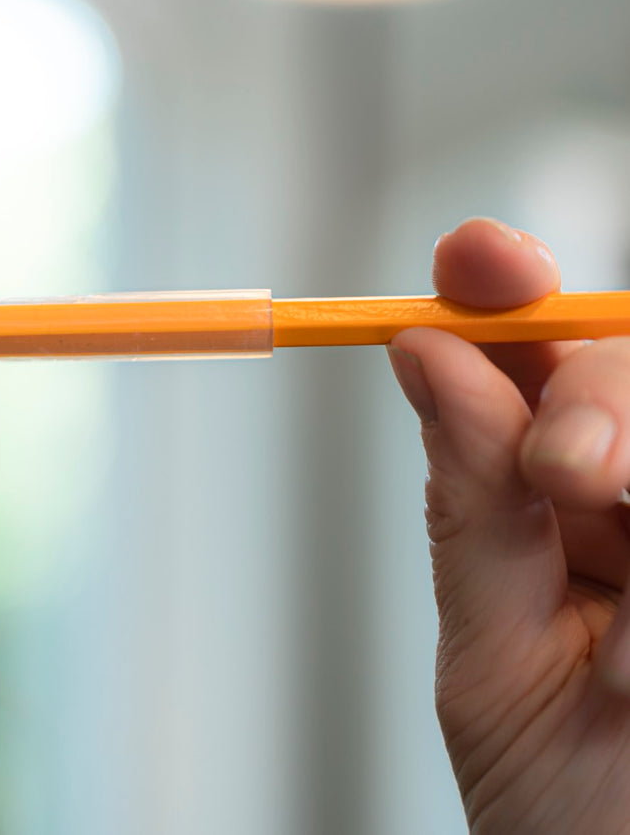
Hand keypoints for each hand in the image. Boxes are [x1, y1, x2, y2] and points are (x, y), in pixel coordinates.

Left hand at [388, 217, 629, 833]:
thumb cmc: (559, 806)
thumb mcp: (494, 660)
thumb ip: (472, 509)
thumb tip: (427, 352)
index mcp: (556, 502)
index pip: (538, 363)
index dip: (509, 294)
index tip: (473, 257)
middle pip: (629, 369)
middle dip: (605, 400)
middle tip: (566, 469)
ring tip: (618, 654)